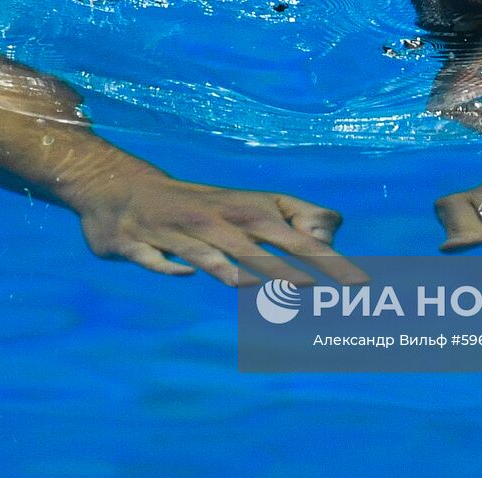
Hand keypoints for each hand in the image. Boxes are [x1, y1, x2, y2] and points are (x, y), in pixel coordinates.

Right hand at [74, 174, 369, 286]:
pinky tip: (185, 273)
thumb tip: (332, 235)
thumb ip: (296, 218)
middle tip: (324, 291)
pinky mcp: (137, 242)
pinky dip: (169, 265)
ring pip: (209, 251)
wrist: (121, 189)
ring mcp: (176, 231)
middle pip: (259, 245)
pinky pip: (155, 257)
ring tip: (254, 285)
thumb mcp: (250, 205)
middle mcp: (216, 220)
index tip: (359, 284)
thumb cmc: (202, 206)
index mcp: (247, 212)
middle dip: (290, 268)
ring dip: (234, 267)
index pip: (296, 237)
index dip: (328, 259)